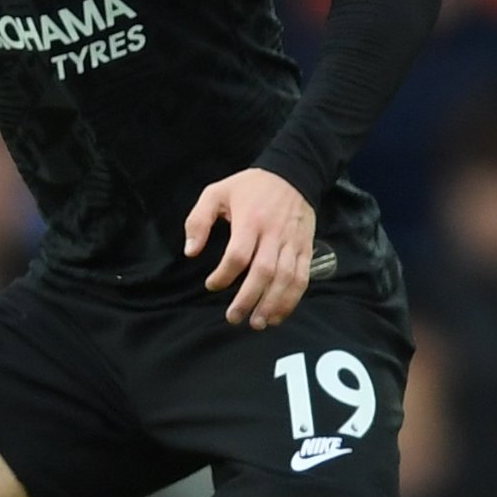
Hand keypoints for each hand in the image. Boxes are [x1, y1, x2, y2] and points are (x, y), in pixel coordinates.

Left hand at [184, 166, 318, 326]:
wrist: (294, 174)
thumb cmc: (250, 186)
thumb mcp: (216, 192)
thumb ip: (198, 221)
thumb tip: (190, 252)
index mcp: (250, 220)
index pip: (238, 255)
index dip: (224, 275)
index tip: (211, 285)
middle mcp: (274, 233)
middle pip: (263, 272)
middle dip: (248, 299)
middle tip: (233, 317)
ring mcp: (292, 243)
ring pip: (286, 279)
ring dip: (272, 304)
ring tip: (257, 323)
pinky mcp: (306, 249)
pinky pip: (302, 278)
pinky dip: (291, 299)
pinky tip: (278, 314)